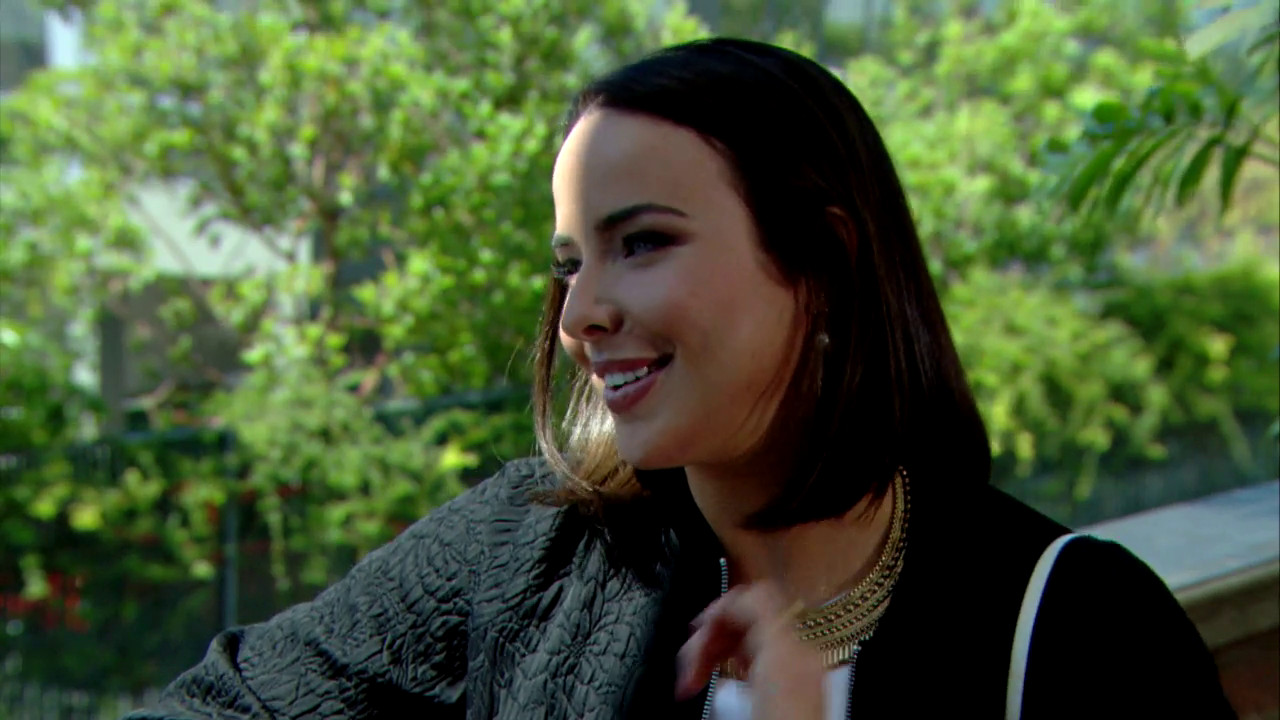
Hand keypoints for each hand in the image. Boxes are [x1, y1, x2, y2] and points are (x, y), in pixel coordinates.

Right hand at [676, 582, 825, 719]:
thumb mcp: (744, 691)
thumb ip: (729, 647)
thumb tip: (712, 625)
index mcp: (787, 649)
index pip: (751, 598)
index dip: (717, 609)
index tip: (694, 634)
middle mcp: (800, 654)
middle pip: (747, 617)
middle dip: (710, 638)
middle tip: (689, 670)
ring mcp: (802, 671)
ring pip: (752, 639)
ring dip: (718, 654)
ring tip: (697, 682)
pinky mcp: (799, 689)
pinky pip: (764, 660)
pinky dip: (738, 666)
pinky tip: (723, 687)